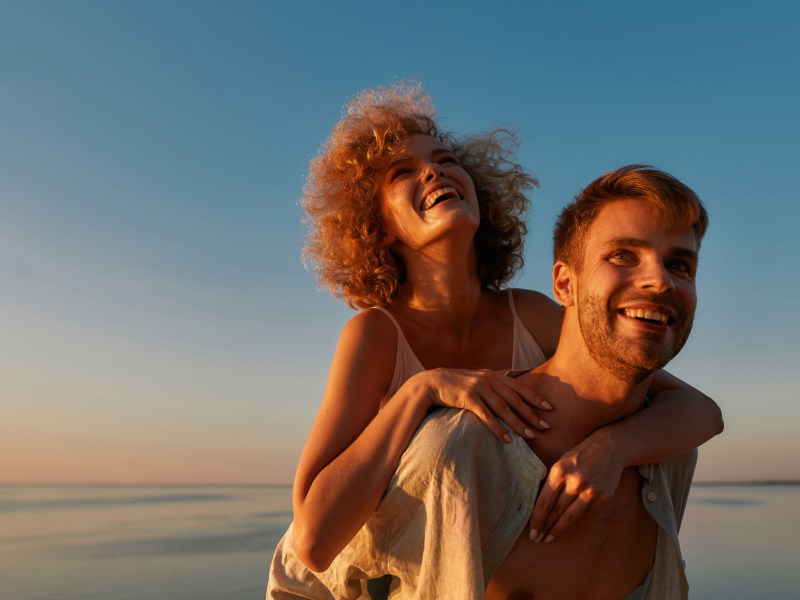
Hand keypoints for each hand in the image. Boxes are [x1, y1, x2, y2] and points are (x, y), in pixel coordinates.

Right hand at [415, 368, 551, 442]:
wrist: (432, 383)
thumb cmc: (456, 383)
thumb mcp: (477, 377)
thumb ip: (494, 379)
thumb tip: (510, 376)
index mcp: (493, 375)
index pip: (519, 387)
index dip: (535, 397)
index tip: (549, 408)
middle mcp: (489, 379)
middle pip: (515, 399)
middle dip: (532, 413)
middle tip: (546, 426)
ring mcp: (478, 388)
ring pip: (504, 408)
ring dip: (518, 423)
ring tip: (530, 436)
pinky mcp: (468, 398)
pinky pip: (486, 416)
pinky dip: (498, 428)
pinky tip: (507, 439)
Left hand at [529, 433, 624, 542]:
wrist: (610, 447)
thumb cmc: (580, 456)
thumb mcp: (561, 462)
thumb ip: (552, 482)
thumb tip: (540, 507)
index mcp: (559, 472)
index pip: (544, 502)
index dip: (537, 520)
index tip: (531, 532)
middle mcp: (575, 482)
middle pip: (556, 512)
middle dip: (545, 527)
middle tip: (537, 539)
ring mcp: (591, 490)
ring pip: (571, 517)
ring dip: (558, 529)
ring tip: (549, 538)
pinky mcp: (604, 497)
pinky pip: (587, 513)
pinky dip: (578, 518)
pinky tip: (569, 522)